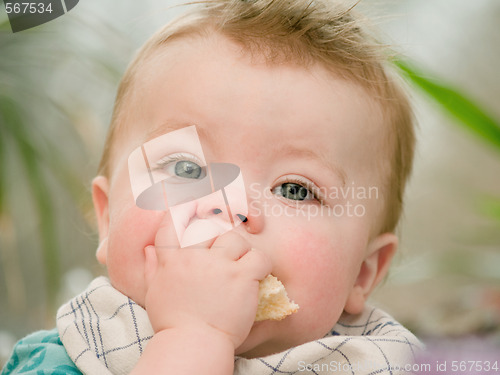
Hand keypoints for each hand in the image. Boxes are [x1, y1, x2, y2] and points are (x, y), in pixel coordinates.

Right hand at [143, 214, 271, 348]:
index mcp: (171, 259)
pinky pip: (258, 256)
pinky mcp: (241, 276)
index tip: (193, 208)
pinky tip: (256, 276)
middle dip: (218, 237)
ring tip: (240, 269)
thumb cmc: (173, 323)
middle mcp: (194, 257)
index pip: (174, 220)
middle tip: (224, 253)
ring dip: (240, 251)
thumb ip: (152, 268)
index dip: (184, 209)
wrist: (193, 346)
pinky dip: (261, 264)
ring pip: (236, 238)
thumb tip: (149, 249)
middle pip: (210, 226)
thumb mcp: (155, 293)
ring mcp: (219, 265)